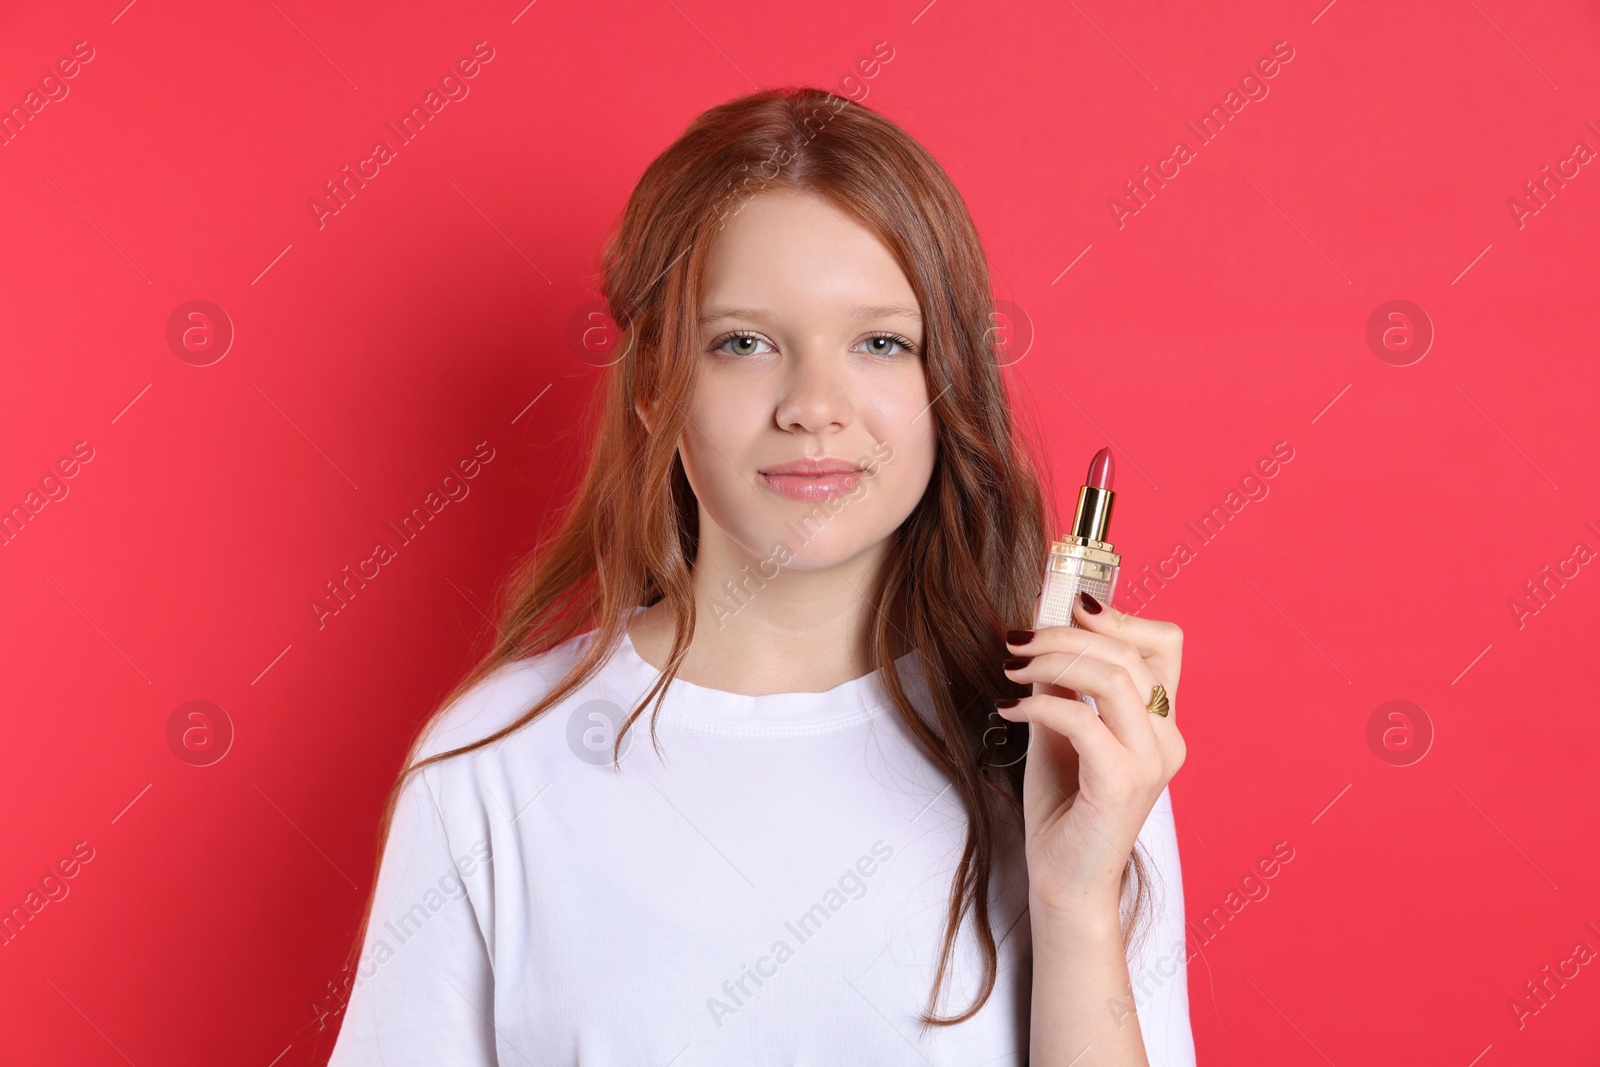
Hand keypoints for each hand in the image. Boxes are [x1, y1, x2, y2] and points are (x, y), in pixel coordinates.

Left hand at [998, 592, 1185, 918]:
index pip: (1164, 645)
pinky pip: (1082, 719)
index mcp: (1161, 722)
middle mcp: (1167, 738)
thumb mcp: (1060, 729)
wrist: (1063, 880)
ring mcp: (1151, 761)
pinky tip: (1009, 707)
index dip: (1119, 615)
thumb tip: (1043, 632)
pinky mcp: (1123, 782)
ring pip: (1113, 677)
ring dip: (1052, 660)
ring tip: (1011, 667)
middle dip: (1065, 635)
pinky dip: (1040, 702)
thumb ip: (1062, 684)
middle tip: (1017, 641)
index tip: (1067, 608)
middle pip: (1129, 652)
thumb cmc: (1063, 807)